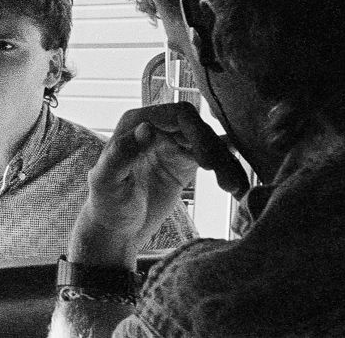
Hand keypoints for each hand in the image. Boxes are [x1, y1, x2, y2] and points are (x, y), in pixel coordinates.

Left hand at [68, 102, 246, 265]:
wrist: (117, 229)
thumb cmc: (106, 204)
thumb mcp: (106, 181)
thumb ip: (122, 154)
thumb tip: (147, 128)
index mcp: (136, 123)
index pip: (176, 115)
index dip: (198, 133)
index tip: (208, 162)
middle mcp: (157, 127)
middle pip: (199, 128)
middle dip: (216, 152)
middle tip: (227, 183)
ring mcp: (173, 144)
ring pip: (210, 144)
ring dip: (227, 164)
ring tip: (235, 190)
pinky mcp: (186, 162)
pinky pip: (214, 160)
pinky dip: (229, 170)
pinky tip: (239, 185)